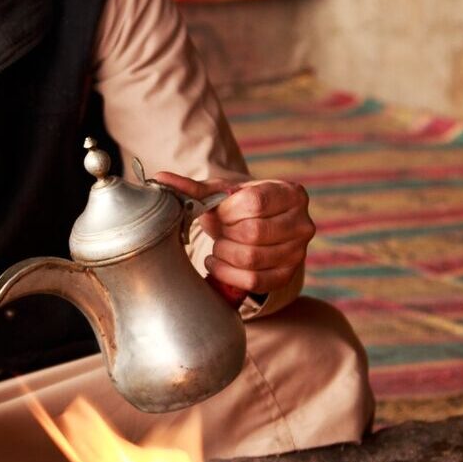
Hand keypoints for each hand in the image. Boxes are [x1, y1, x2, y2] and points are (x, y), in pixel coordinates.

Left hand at [154, 172, 313, 297]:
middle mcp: (303, 223)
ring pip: (252, 260)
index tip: (218, 212)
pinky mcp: (286, 276)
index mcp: (292, 193)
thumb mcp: (219, 193)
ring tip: (216, 248)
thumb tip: (159, 178)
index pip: (255, 203)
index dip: (227, 211)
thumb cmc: (238, 206)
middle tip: (217, 232)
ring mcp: (298, 252)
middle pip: (253, 234)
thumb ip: (192, 188)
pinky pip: (254, 283)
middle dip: (224, 235)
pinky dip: (228, 275)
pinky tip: (218, 265)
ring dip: (223, 256)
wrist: (257, 227)